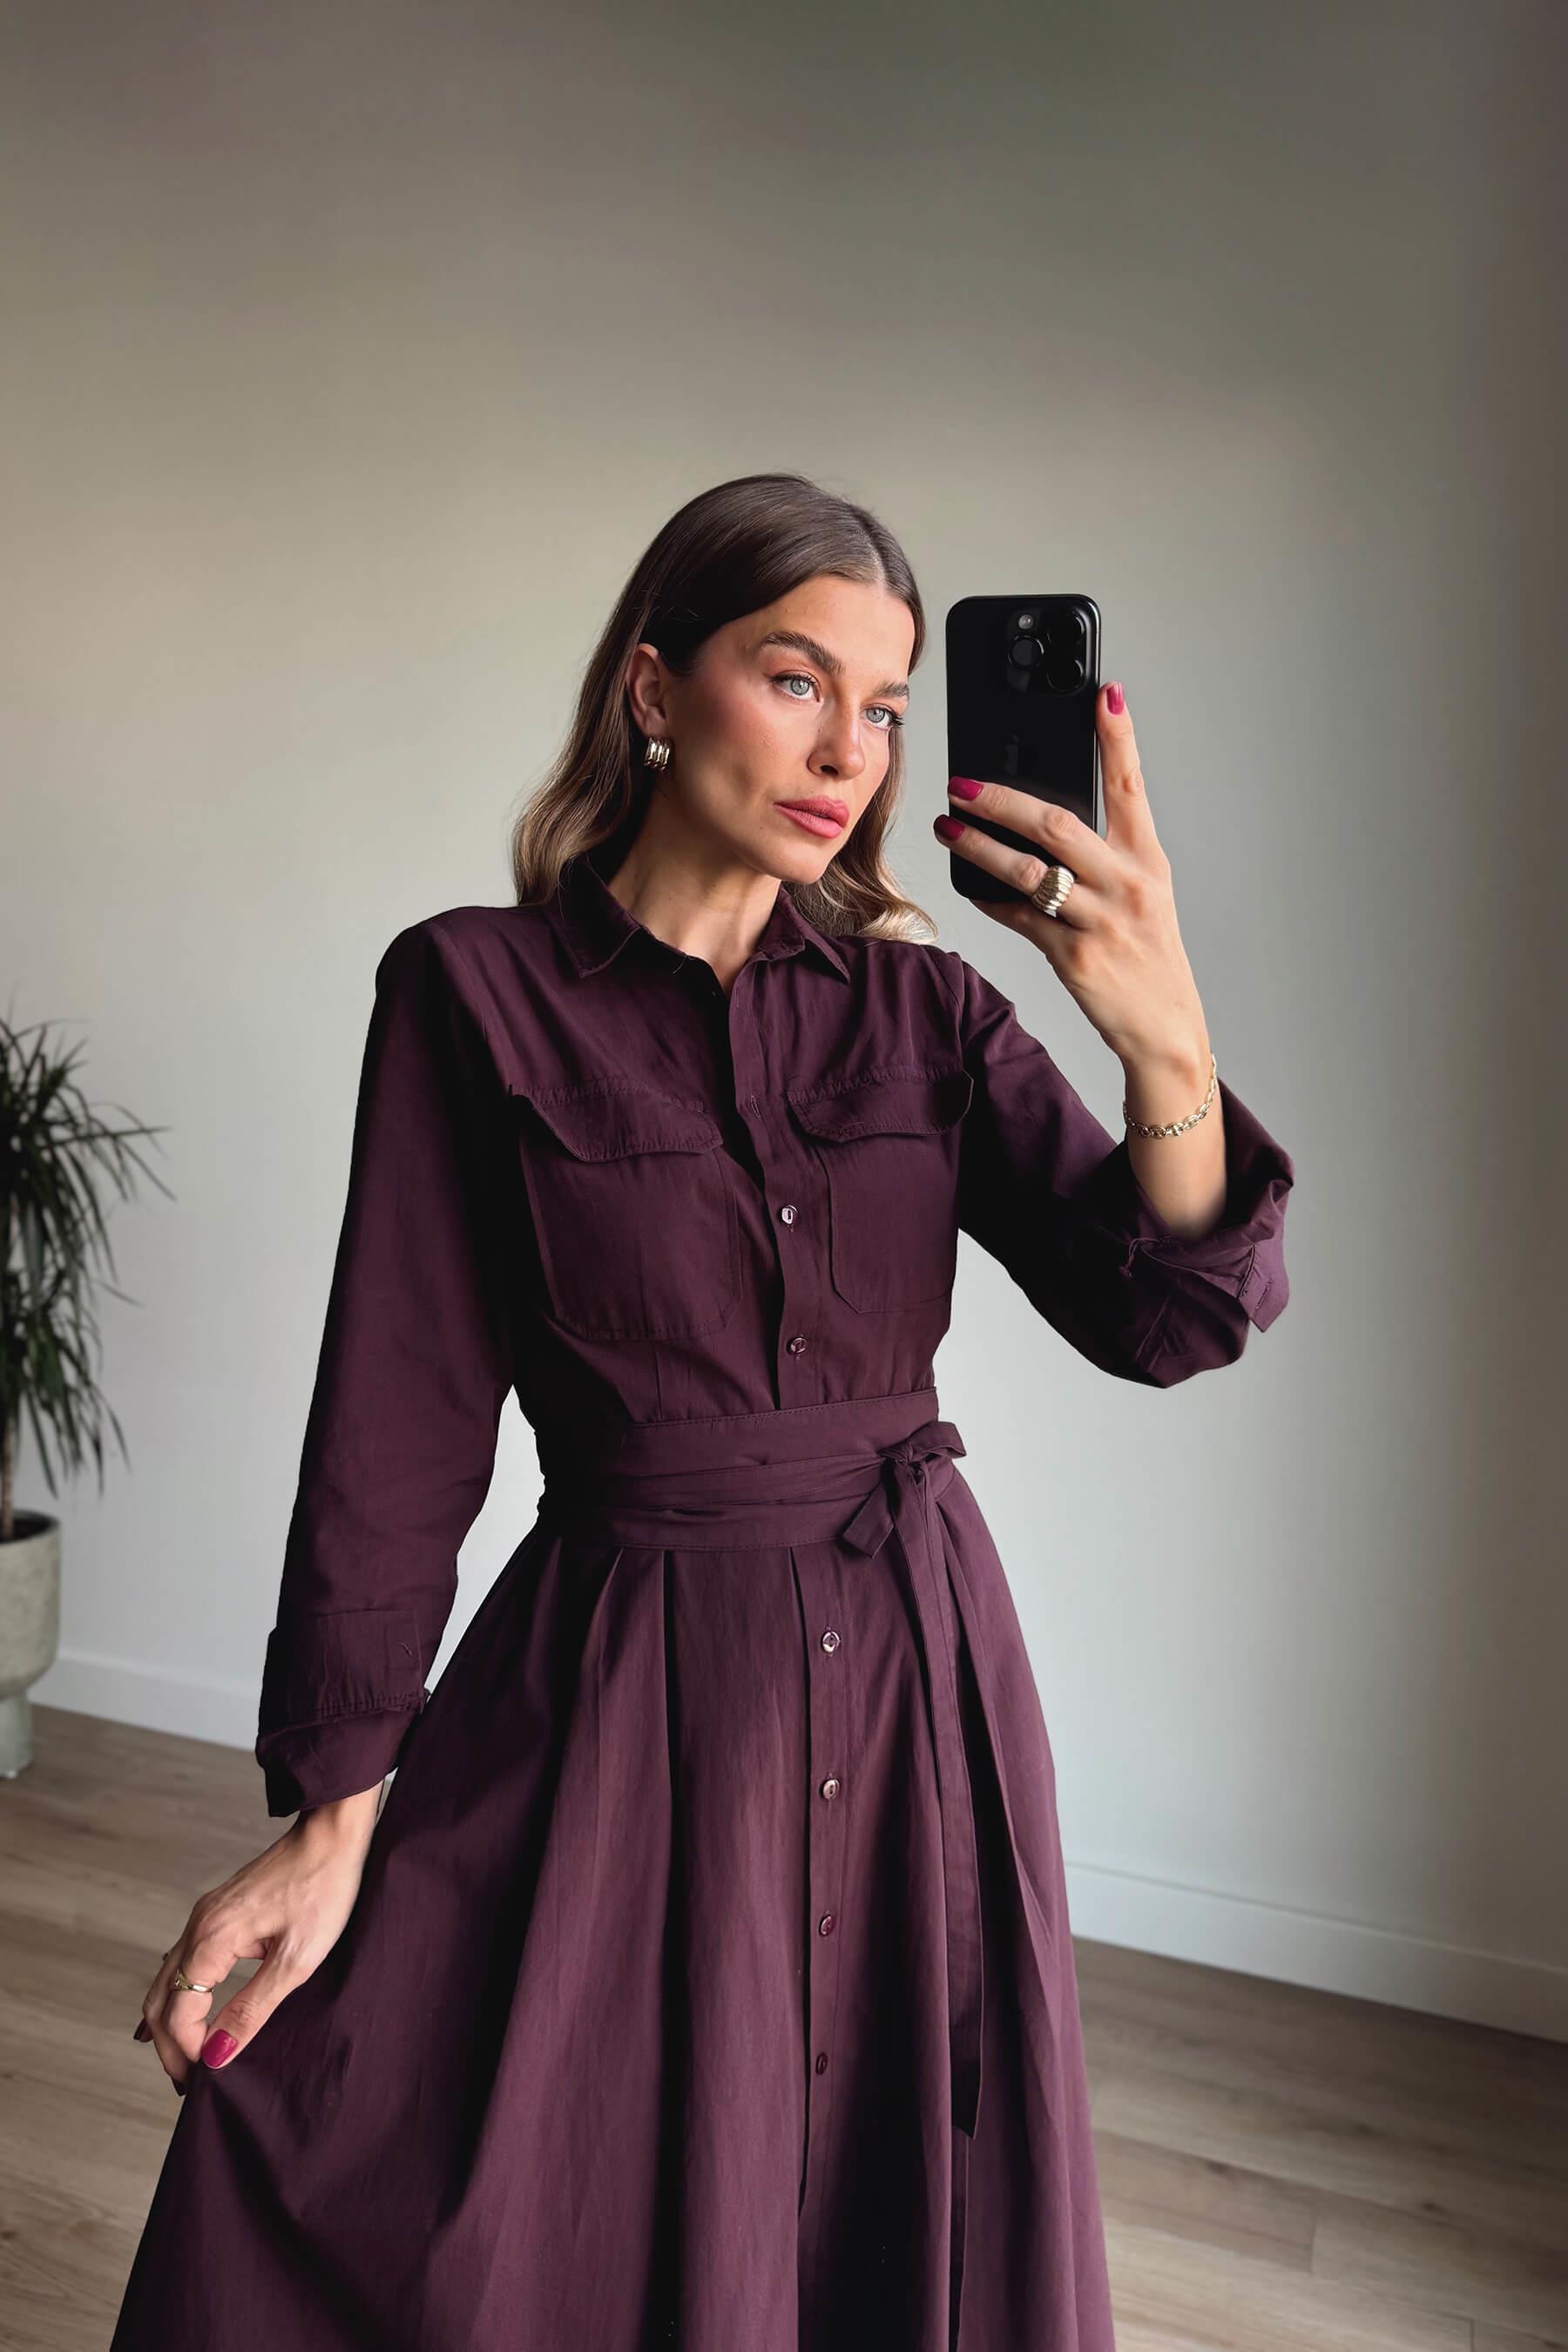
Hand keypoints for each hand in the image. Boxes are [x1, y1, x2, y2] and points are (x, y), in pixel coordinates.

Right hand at [132, 1807, 376, 2095]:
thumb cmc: (324, 1889)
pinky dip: (178, 1995)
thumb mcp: (297, 1959)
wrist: (333, 1834)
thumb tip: (216, 2055)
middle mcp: (198, 1926)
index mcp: (212, 1938)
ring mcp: (205, 1916)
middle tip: (187, 2086)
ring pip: (166, 1979)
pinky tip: (184, 2014)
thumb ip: (252, 2009)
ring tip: (188, 2062)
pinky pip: (182, 1961)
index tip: (205, 2082)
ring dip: (172, 2024)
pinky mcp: (218, 1912)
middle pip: (160, 1999)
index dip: (186, 2052)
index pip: (177, 2012)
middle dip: (169, 2047)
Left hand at [936, 682, 1206, 1070]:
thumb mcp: (1142, 893)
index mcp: (1147, 861)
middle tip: (962, 783)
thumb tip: (1042, 817)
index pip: (1132, 786)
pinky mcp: (1075, 958)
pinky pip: (1020, 919)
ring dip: (980, 845)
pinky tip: (968, 882)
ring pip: (1030, 871)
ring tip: (946, 827)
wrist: (1163, 1026)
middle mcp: (1128, 885)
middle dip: (1002, 800)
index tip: (1105, 693)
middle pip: (1058, 824)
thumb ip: (1104, 854)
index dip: (1119, 737)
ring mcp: (1101, 922)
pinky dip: (989, 898)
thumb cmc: (1146, 952)